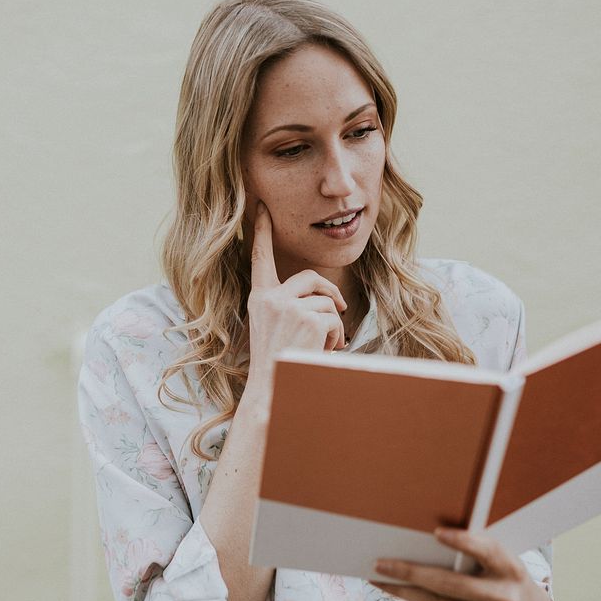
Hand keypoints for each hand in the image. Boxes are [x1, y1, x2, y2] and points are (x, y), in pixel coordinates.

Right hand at [244, 201, 347, 389]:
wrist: (271, 392)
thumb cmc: (276, 365)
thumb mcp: (274, 329)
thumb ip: (291, 308)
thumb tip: (332, 304)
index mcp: (258, 298)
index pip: (259, 258)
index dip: (261, 232)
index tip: (262, 208)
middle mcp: (270, 298)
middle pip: (310, 277)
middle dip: (330, 293)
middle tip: (341, 310)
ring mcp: (288, 307)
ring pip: (327, 303)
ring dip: (333, 327)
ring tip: (321, 348)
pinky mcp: (308, 319)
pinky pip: (334, 320)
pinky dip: (336, 338)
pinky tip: (322, 353)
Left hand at [369, 527, 554, 600]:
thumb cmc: (510, 579)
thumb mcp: (505, 563)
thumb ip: (479, 553)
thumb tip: (430, 536)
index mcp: (511, 570)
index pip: (489, 552)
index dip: (464, 542)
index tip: (437, 532)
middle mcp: (503, 597)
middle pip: (454, 586)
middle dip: (414, 573)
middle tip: (382, 563)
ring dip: (406, 593)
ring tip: (380, 579)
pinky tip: (399, 591)